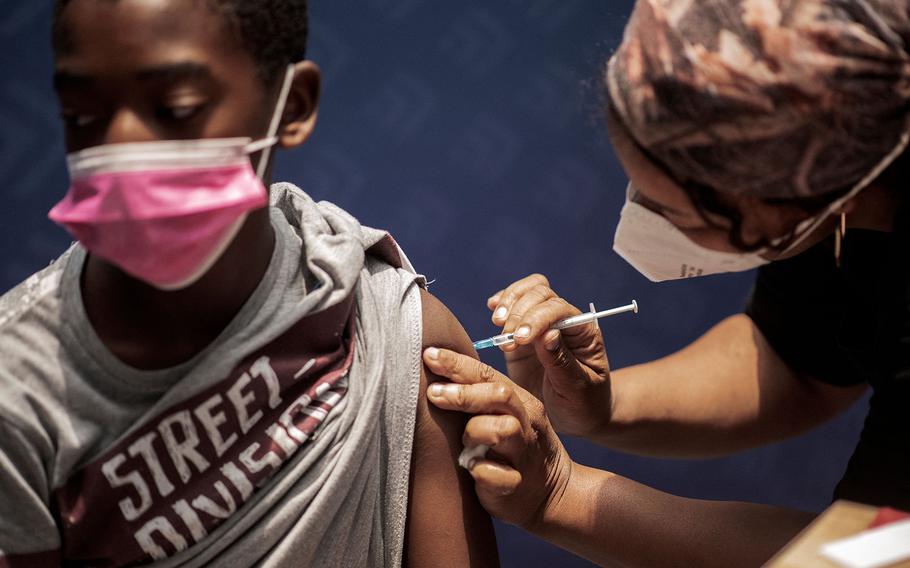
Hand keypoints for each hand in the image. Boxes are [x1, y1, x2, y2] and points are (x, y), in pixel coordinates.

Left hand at [423, 347, 572, 530]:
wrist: (550, 493)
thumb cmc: (512, 447)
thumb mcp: (504, 416)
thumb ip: (478, 395)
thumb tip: (432, 370)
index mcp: (520, 402)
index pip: (488, 375)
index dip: (457, 364)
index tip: (429, 356)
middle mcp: (525, 423)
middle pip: (499, 397)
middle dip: (464, 393)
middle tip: (434, 393)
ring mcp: (523, 455)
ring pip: (502, 430)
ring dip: (475, 431)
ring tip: (463, 441)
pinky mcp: (516, 486)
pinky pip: (497, 475)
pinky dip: (481, 471)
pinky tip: (471, 469)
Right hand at [487, 274, 611, 438]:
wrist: (574, 416)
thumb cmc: (583, 404)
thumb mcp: (577, 389)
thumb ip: (562, 362)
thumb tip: (549, 334)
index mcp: (583, 332)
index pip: (560, 309)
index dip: (538, 318)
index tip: (521, 340)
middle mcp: (563, 322)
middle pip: (541, 293)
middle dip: (520, 312)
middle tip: (508, 340)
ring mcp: (541, 325)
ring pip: (527, 292)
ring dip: (509, 303)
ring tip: (498, 324)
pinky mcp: (521, 335)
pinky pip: (512, 306)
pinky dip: (501, 303)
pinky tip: (492, 310)